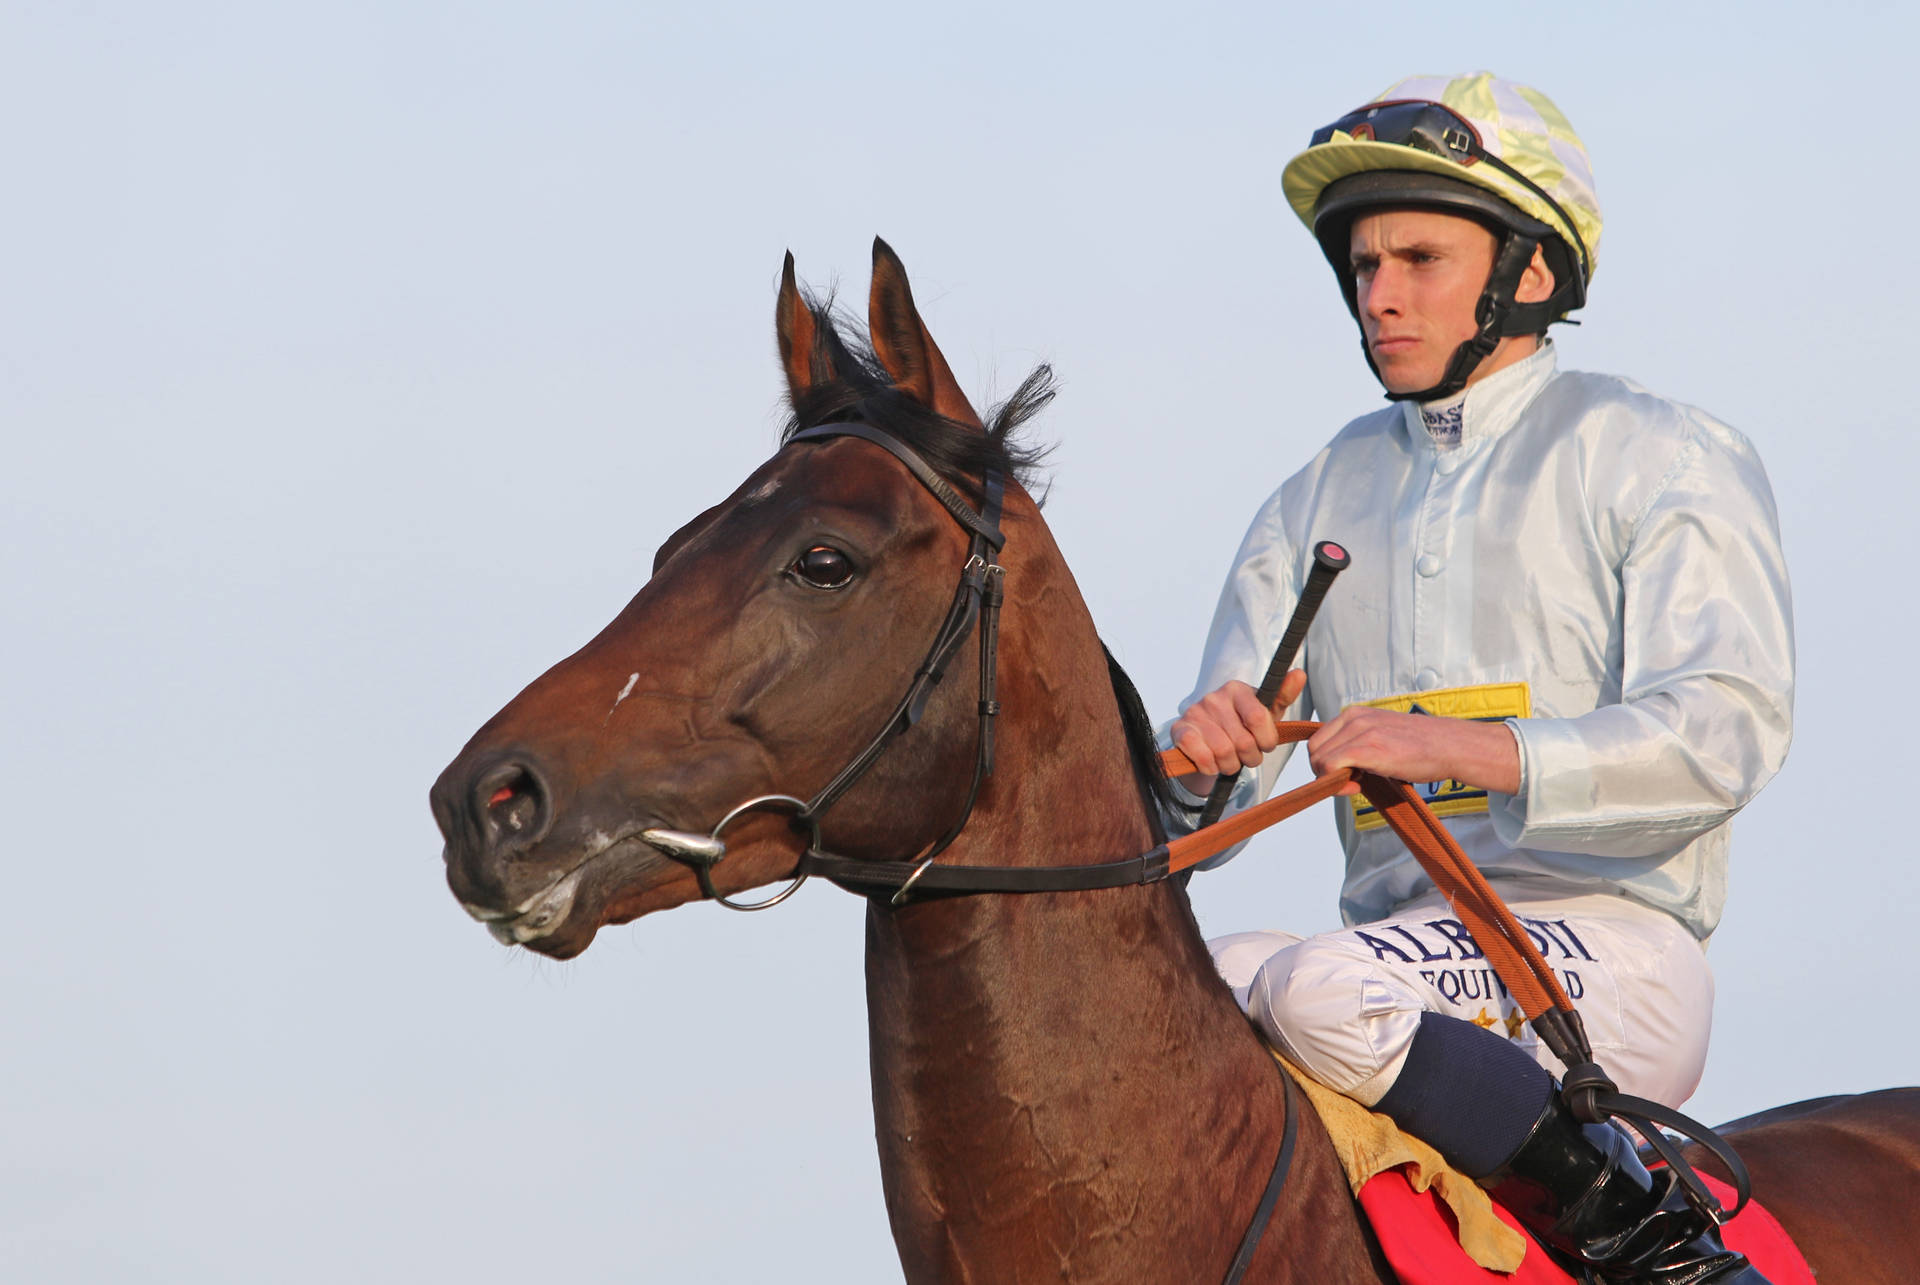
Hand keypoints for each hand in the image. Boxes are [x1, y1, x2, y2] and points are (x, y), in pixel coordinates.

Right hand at [1170, 670, 1307, 794]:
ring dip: (1230, 765)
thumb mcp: (1266, 713)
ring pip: (1224, 753)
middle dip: (1249, 757)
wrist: (1205, 741)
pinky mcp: (1180, 730)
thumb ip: (1283, 695)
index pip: (1259, 718)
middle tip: (1246, 756)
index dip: (1266, 740)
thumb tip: (1300, 674)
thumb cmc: (1241, 726)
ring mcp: (1195, 713)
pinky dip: (1211, 767)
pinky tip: (1212, 763)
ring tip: (1230, 760)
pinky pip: (1203, 757)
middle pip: (1243, 741)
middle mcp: (1214, 697)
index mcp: (1237, 689)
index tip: (1265, 745)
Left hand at [1306, 707, 1520, 796]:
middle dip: (1324, 772)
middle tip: (1349, 784)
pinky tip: (1356, 786)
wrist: (1451, 746)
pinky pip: (1330, 766)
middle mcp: (1353, 718)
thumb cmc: (1422, 747)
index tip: (1345, 776)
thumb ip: (1357, 748)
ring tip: (1357, 784)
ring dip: (1331, 779)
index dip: (1325, 763)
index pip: (1319, 740)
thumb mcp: (1382, 738)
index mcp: (1354, 714)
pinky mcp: (1367, 747)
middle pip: (1314, 750)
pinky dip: (1335, 782)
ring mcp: (1360, 731)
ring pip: (1318, 759)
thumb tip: (1338, 771)